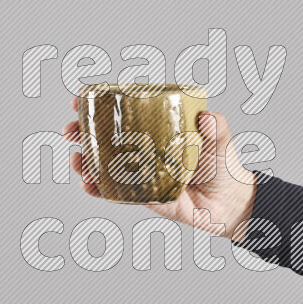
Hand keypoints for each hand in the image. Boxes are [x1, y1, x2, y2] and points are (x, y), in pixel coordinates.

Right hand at [62, 97, 256, 241]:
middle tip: (71, 131)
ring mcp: (142, 175)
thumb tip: (207, 118)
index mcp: (157, 131)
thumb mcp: (221, 139)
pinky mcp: (145, 198)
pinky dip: (100, 190)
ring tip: (78, 161)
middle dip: (83, 134)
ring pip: (105, 167)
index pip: (125, 115)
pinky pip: (118, 194)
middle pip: (106, 140)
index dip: (100, 108)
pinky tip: (89, 185)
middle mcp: (145, 151)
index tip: (81, 101)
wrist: (232, 202)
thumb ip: (217, 126)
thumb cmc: (224, 166)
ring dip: (86, 163)